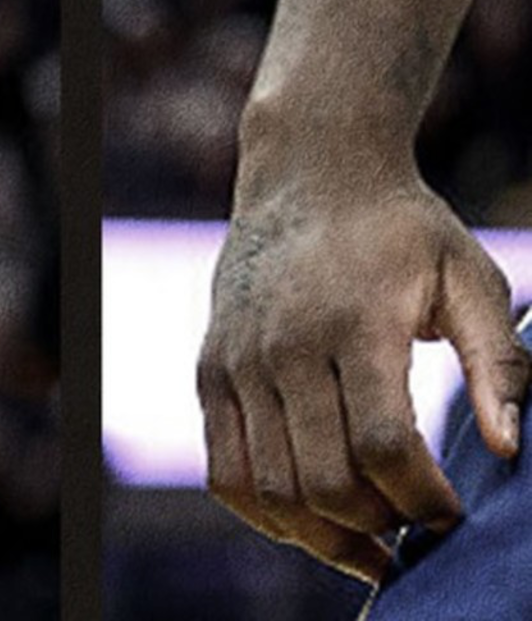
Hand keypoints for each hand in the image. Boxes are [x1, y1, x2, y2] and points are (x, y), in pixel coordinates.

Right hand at [201, 161, 528, 582]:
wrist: (308, 171)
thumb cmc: (404, 231)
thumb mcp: (471, 279)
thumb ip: (497, 364)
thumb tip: (505, 450)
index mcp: (354, 322)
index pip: (383, 445)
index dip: (424, 500)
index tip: (454, 513)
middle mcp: (283, 345)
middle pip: (324, 479)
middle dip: (381, 524)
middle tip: (416, 523)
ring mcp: (237, 360)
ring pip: (270, 488)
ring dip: (325, 536)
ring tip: (372, 542)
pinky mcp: (211, 370)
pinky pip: (225, 471)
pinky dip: (267, 514)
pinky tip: (313, 522)